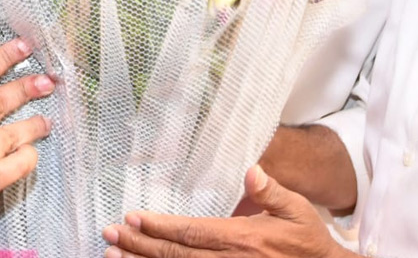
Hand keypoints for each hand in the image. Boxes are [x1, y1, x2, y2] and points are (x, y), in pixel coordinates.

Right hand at [0, 38, 53, 242]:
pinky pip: (20, 164)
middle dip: (31, 87)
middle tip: (47, 81)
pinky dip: (29, 157)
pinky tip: (31, 154)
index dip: (6, 56)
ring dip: (36, 124)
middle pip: (8, 97)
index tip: (22, 47)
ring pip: (20, 130)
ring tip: (46, 120)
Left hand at [102, 165, 351, 257]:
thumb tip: (252, 169)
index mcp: (243, 240)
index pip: (192, 233)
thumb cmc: (309, 241)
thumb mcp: (297, 210)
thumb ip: (272, 191)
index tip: (132, 218)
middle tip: (109, 234)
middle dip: (139, 246)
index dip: (159, 227)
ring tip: (113, 254)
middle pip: (176, 256)